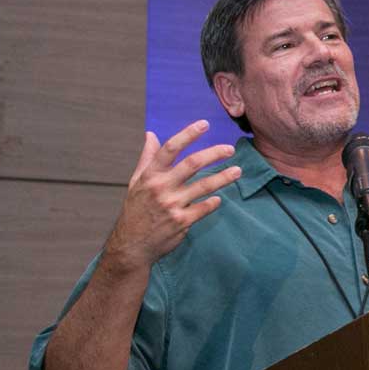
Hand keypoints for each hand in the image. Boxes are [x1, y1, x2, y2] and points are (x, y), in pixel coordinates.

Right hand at [101, 120, 240, 270]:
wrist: (131, 245)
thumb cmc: (135, 211)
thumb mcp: (136, 182)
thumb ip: (147, 158)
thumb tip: (151, 134)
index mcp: (150, 175)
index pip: (170, 149)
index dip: (188, 134)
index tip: (204, 124)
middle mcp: (161, 187)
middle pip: (192, 164)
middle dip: (214, 154)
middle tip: (229, 149)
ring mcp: (172, 205)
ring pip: (204, 186)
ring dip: (223, 177)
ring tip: (237, 171)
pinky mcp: (181, 221)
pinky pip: (204, 208)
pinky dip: (213, 202)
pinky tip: (219, 199)